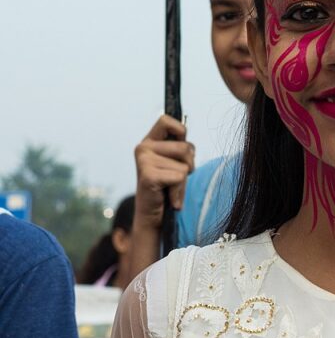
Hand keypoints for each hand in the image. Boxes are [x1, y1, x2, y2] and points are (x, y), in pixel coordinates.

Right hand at [133, 115, 194, 229]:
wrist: (151, 217)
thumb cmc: (166, 188)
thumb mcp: (173, 162)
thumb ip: (179, 147)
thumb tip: (187, 137)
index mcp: (149, 141)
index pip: (166, 120)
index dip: (181, 131)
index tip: (180, 148)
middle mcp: (143, 148)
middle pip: (186, 147)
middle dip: (189, 165)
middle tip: (174, 178)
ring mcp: (144, 161)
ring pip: (185, 165)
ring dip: (184, 181)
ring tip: (170, 187)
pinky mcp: (148, 176)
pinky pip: (180, 177)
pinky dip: (179, 191)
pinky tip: (169, 197)